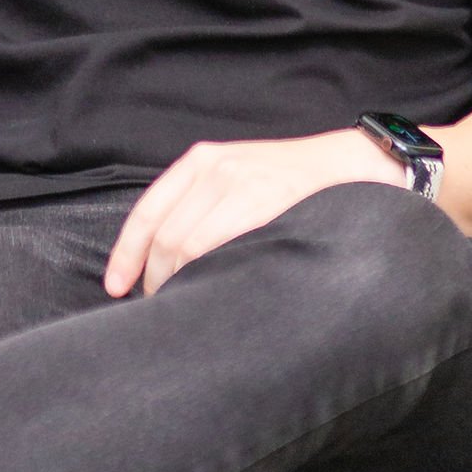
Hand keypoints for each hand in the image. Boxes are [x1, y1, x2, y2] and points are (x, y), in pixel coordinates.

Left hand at [104, 128, 407, 297]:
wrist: (354, 166)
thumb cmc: (295, 182)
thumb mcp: (240, 176)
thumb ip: (205, 206)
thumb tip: (167, 259)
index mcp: (200, 162)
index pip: (146, 214)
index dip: (126, 256)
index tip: (116, 288)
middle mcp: (212, 167)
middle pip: (164, 238)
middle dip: (157, 280)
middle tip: (163, 309)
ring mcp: (238, 181)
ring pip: (186, 247)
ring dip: (180, 284)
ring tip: (188, 308)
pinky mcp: (262, 199)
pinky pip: (217, 246)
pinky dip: (206, 274)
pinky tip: (212, 291)